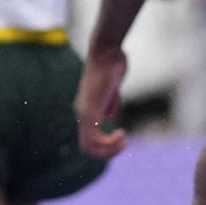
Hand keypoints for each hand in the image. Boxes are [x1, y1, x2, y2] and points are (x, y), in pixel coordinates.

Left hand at [75, 45, 128, 159]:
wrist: (107, 51)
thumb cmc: (112, 65)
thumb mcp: (112, 88)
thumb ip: (110, 103)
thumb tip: (110, 117)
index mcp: (86, 110)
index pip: (90, 139)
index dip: (106, 146)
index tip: (122, 138)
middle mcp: (82, 113)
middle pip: (87, 148)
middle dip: (108, 152)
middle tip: (124, 144)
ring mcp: (85, 112)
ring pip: (90, 146)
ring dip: (109, 150)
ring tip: (123, 140)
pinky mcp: (91, 110)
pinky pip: (95, 137)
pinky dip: (109, 142)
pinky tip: (122, 134)